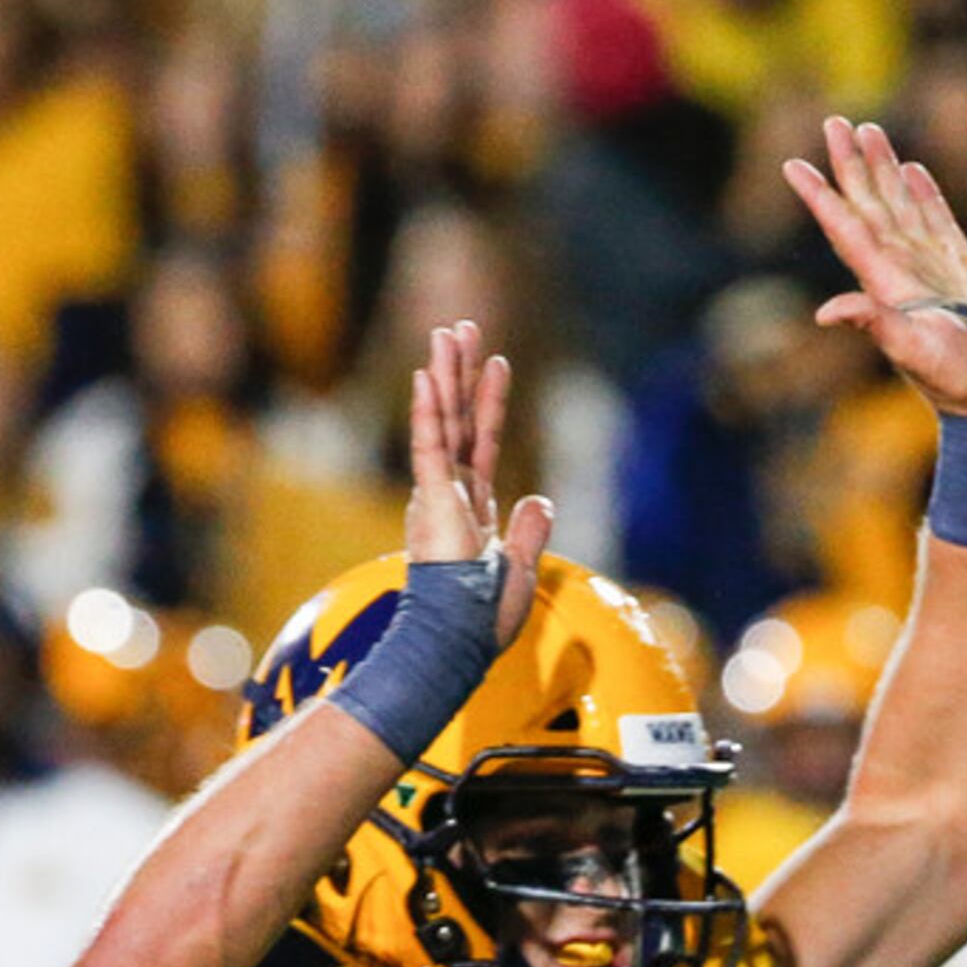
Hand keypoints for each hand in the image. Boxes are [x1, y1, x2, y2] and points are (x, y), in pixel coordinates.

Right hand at [406, 320, 554, 648]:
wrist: (458, 638)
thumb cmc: (482, 616)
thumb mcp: (517, 568)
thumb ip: (528, 531)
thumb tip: (541, 498)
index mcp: (472, 506)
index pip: (484, 440)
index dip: (490, 402)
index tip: (497, 363)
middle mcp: (452, 492)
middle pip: (459, 418)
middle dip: (460, 372)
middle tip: (462, 327)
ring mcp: (438, 493)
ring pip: (442, 421)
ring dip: (444, 375)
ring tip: (446, 332)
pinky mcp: (429, 500)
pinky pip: (429, 446)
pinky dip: (428, 411)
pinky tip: (426, 375)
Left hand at [783, 118, 966, 416]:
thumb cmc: (956, 376)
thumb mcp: (913, 351)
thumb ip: (876, 325)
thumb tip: (827, 313)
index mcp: (884, 281)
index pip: (844, 228)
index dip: (819, 196)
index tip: (792, 166)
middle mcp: (901, 266)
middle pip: (868, 203)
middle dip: (849, 163)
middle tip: (833, 123)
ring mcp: (930, 263)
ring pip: (899, 202)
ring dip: (882, 167)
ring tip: (869, 130)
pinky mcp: (961, 264)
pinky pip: (937, 217)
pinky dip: (924, 191)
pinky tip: (912, 169)